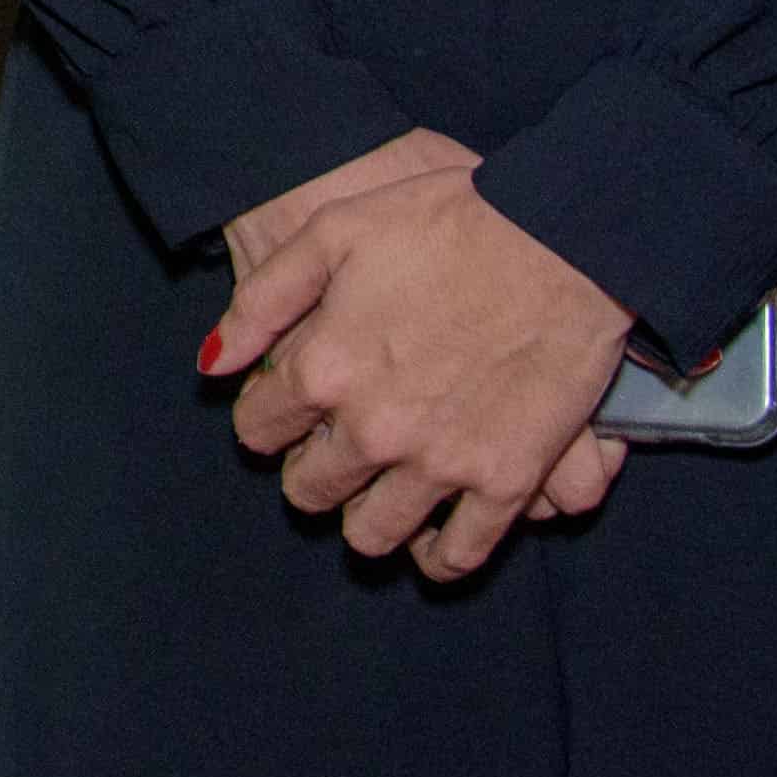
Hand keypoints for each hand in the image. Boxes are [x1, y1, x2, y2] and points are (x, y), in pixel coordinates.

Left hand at [210, 138, 633, 582]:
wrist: (562, 235)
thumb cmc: (446, 220)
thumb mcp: (332, 232)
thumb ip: (261, 302)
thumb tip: (213, 364)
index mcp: (323, 368)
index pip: (257, 428)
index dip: (265, 416)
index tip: (284, 407)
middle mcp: (372, 429)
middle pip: (309, 489)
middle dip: (309, 471)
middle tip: (329, 448)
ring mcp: (440, 463)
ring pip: (372, 534)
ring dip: (363, 517)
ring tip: (376, 489)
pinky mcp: (506, 481)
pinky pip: (460, 554)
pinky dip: (438, 556)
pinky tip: (431, 536)